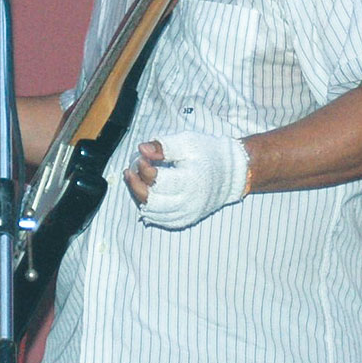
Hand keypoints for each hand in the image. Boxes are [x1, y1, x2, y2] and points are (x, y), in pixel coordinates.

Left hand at [124, 131, 248, 229]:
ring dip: (139, 196)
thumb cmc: (209, 154)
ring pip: (153, 212)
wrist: (231, 172)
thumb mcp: (187, 142)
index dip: (143, 168)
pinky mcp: (186, 219)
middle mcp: (189, 202)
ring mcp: (188, 214)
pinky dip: (149, 209)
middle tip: (130, 170)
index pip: (157, 181)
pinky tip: (145, 195)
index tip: (142, 156)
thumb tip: (142, 149)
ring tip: (135, 179)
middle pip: (151, 200)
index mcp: (191, 181)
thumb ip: (164, 146)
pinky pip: (161, 220)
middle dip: (135, 184)